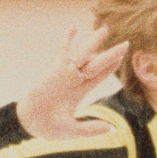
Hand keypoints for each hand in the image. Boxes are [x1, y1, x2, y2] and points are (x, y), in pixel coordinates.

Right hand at [16, 26, 128, 140]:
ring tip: (106, 28)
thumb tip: (113, 129)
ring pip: (85, 53)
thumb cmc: (50, 128)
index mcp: (79, 92)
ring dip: (95, 41)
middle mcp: (74, 80)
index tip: (120, 58)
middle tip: (126, 43)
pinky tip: (74, 27)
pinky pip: (63, 51)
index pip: (98, 76)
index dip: (110, 67)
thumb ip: (93, 129)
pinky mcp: (56, 69)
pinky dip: (68, 39)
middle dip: (111, 53)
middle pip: (97, 63)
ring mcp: (66, 73)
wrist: (30, 123)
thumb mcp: (76, 130)